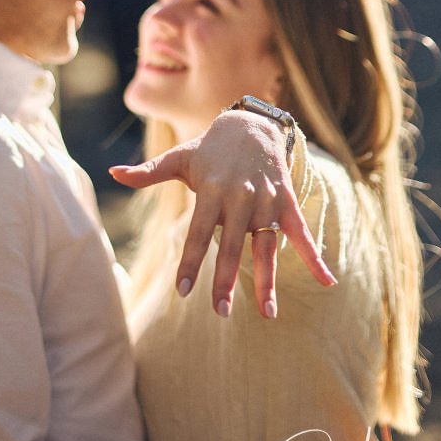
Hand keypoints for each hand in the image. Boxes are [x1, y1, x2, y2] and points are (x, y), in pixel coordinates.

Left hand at [109, 109, 335, 315]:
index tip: (184, 291)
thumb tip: (112, 174)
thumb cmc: (209, 151)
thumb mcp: (180, 159)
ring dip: (268, 279)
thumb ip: (148, 173)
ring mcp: (266, 200)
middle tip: (221, 311)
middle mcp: (240, 196)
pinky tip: (328, 281)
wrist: (253, 126)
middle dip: (227, 278)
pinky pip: (302, 233)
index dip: (191, 260)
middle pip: (232, 244)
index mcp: (211, 189)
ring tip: (269, 314)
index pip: (198, 231)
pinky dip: (315, 256)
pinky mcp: (286, 202)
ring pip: (267, 245)